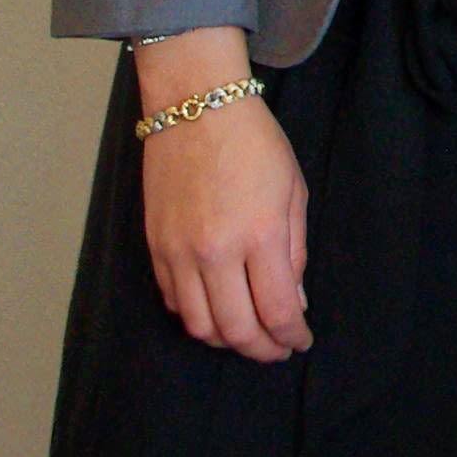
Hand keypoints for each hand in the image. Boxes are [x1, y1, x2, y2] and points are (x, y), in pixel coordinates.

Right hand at [133, 30, 312, 361]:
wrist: (196, 107)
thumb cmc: (254, 142)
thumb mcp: (293, 191)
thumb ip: (294, 252)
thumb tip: (293, 302)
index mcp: (260, 234)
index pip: (276, 311)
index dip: (291, 336)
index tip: (300, 341)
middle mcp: (216, 251)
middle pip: (235, 329)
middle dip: (262, 349)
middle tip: (278, 349)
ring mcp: (179, 252)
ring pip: (199, 325)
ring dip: (226, 339)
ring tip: (248, 335)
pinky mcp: (155, 248)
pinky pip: (173, 300)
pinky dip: (196, 315)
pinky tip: (216, 309)